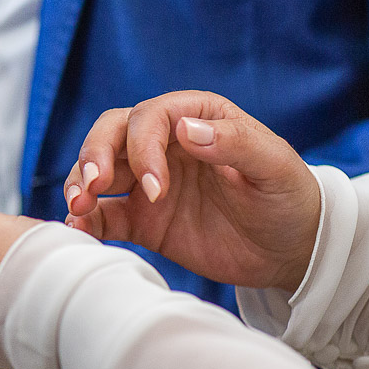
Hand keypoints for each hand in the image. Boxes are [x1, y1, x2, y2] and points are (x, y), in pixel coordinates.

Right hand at [65, 92, 319, 292]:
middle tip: (92, 187)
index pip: (149, 117)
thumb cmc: (288, 198)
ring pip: (97, 171)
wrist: (291, 251)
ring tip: (78, 207)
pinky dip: (86, 219)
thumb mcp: (274, 168)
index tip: (155, 187)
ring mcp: (148, 183)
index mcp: (195, 118)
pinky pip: (103, 215)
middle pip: (110, 135)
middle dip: (93, 156)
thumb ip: (235, 143)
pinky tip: (79, 227)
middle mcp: (164, 145)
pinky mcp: (141, 219)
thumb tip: (184, 129)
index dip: (142, 147)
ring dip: (80, 184)